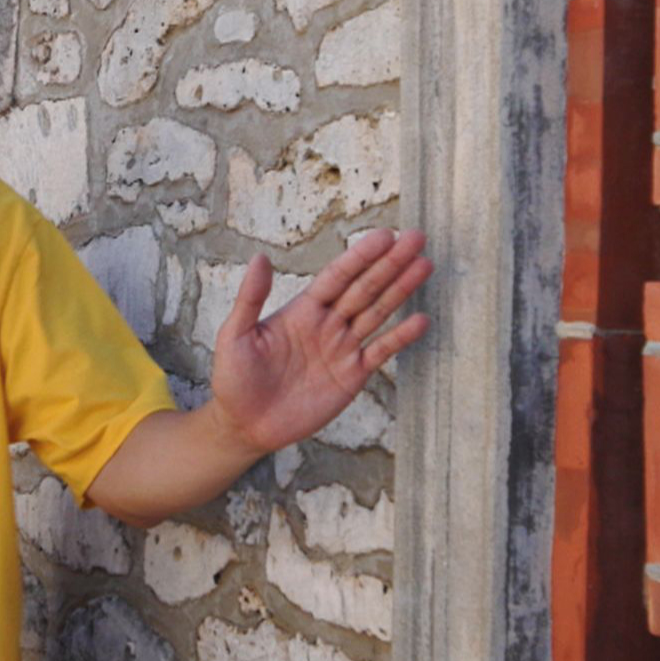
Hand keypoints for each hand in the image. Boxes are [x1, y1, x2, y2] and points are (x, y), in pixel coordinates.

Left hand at [209, 228, 431, 455]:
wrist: (245, 425)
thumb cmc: (234, 378)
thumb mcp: (235, 335)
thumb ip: (251, 298)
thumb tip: (260, 257)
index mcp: (302, 309)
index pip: (337, 276)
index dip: (360, 256)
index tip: (384, 235)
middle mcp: (327, 323)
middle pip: (364, 288)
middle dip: (390, 264)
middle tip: (415, 238)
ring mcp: (342, 348)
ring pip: (378, 312)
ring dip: (401, 290)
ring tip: (425, 265)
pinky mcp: (352, 376)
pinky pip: (381, 352)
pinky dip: (401, 337)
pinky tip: (422, 320)